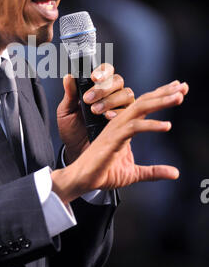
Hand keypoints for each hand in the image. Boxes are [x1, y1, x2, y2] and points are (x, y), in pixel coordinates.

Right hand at [52, 80, 188, 203]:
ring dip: (161, 101)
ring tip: (179, 97)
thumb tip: (175, 173)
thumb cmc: (103, 172)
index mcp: (125, 126)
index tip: (180, 88)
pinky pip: (134, 127)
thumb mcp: (134, 173)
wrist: (84, 180)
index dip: (162, 95)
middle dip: (165, 92)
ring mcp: (116, 129)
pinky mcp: (113, 139)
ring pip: (140, 108)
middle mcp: (121, 122)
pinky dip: (151, 125)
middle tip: (183, 85)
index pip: (145, 105)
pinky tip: (167, 126)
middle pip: (144, 101)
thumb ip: (154, 171)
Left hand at [56, 64, 134, 163]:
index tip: (93, 77)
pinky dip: (119, 112)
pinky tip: (108, 117)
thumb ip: (69, 94)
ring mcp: (120, 107)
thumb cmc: (72, 129)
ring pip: (126, 94)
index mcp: (96, 88)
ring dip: (111, 100)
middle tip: (89, 99)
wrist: (76, 151)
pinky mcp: (127, 120)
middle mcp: (111, 94)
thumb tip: (68, 76)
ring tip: (96, 111)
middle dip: (104, 88)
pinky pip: (131, 111)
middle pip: (117, 81)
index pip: (105, 72)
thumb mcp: (66, 111)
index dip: (102, 72)